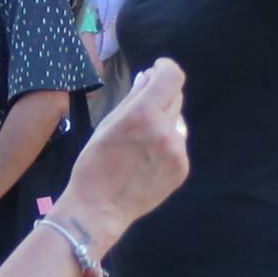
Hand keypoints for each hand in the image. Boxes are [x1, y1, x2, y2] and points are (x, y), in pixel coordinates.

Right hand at [57, 60, 188, 231]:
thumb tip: (148, 77)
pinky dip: (166, 145)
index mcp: (143, 114)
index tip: (157, 70)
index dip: (166, 68)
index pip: (172, 77)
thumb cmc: (95, 163)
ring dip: (164, 122)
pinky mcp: (182, 168)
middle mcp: (165, 130)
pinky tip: (146, 160)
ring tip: (140, 143)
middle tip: (142, 109)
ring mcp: (177, 151)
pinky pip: (178, 145)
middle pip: (176, 97)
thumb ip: (133, 98)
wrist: (99, 208)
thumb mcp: (108, 124)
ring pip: (177, 122)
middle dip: (161, 96)